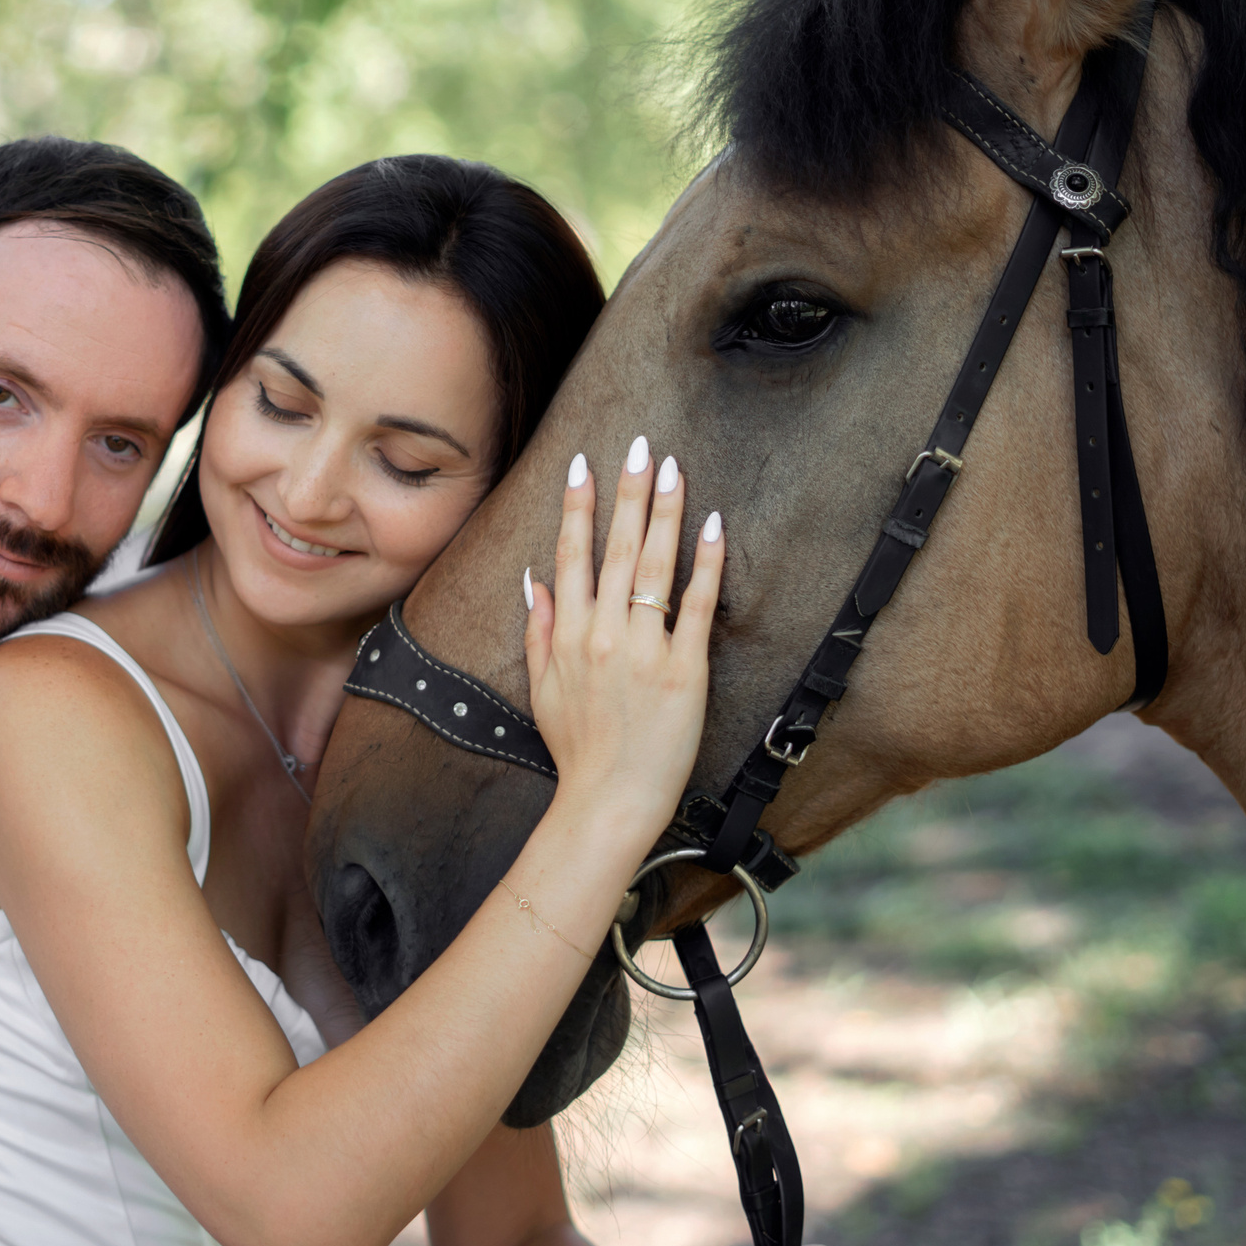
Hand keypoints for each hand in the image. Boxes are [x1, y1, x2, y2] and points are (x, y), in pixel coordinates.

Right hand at [524, 438, 723, 838]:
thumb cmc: (577, 750)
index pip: (571, 555)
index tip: (583, 464)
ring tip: (671, 468)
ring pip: (652, 566)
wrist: (610, 800)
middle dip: (627, 491)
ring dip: (663, 512)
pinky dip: (705, 563)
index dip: (577, 505)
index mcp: (567, 635)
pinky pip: (697, 605)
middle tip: (639, 445)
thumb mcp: (541, 689)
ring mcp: (644, 648)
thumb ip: (538, 631)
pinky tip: (712, 526)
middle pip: (614, 548)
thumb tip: (533, 580)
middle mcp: (602, 633)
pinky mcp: (684, 667)